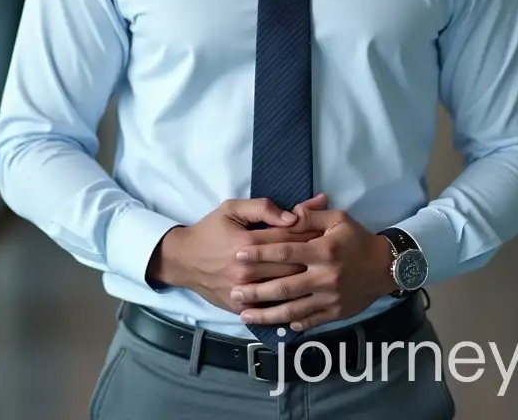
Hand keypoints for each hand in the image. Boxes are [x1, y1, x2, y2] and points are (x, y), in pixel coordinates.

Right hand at [149, 195, 328, 314]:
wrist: (184, 260)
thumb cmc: (211, 230)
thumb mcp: (232, 209)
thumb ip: (263, 208)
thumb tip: (294, 216)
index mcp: (248, 242)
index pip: (290, 237)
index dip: (311, 234)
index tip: (327, 232)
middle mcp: (248, 269)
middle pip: (293, 264)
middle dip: (315, 258)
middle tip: (333, 255)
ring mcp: (245, 291)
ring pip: (287, 288)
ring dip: (308, 281)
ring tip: (325, 274)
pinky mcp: (242, 307)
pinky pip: (273, 308)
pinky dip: (291, 303)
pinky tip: (308, 297)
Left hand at [230, 207, 397, 333]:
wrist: (386, 267)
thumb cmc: (358, 240)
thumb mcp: (339, 219)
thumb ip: (312, 216)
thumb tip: (289, 213)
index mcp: (323, 251)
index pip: (285, 252)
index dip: (260, 254)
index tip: (239, 255)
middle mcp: (325, 277)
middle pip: (283, 286)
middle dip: (256, 290)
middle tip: (234, 291)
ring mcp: (330, 298)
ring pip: (292, 309)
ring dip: (267, 314)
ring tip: (245, 315)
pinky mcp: (335, 313)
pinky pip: (309, 320)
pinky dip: (291, 324)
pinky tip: (275, 325)